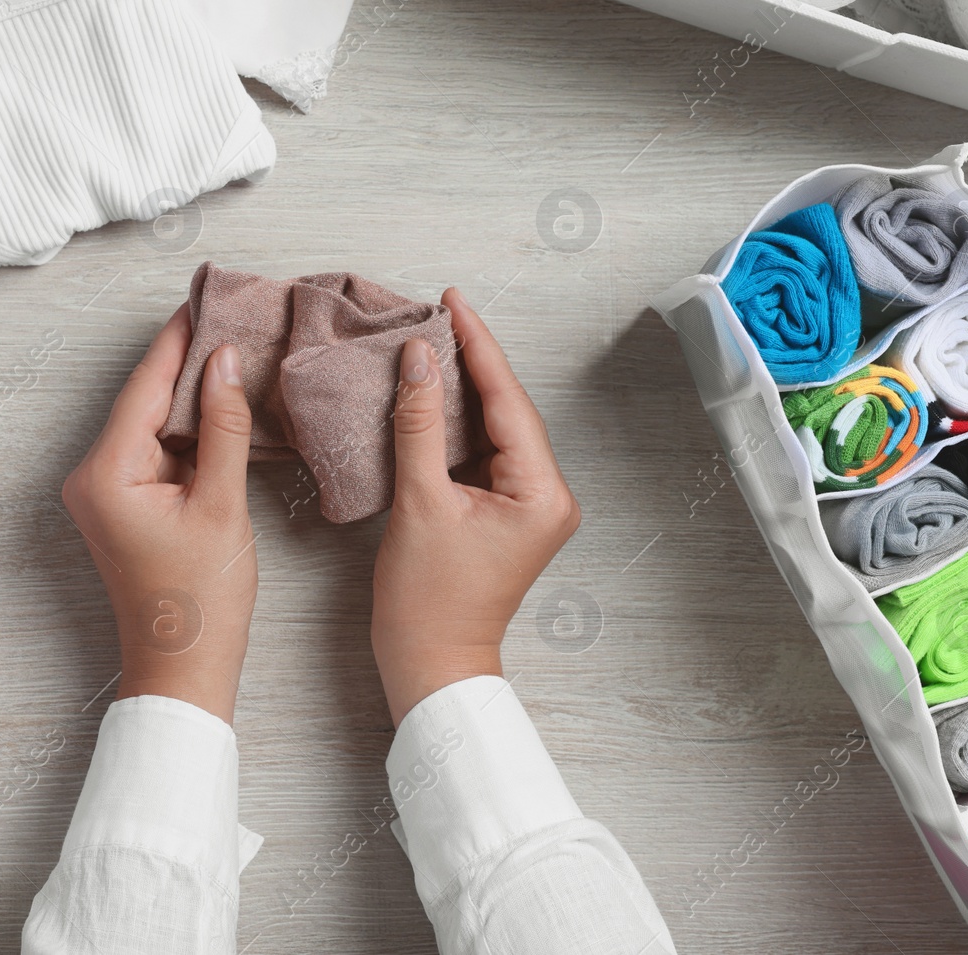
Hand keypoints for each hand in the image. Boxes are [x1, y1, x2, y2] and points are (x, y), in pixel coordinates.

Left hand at [61, 305, 256, 722]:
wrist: (184, 667)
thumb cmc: (200, 600)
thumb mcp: (221, 504)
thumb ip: (223, 427)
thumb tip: (225, 363)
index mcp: (105, 473)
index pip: (144, 387)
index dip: (177, 341)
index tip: (203, 299)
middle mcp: (92, 476)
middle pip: (144, 401)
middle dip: (188, 363)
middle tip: (230, 318)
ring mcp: (105, 491)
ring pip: (152, 424)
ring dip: (191, 396)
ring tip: (235, 353)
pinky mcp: (124, 504)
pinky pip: (157, 451)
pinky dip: (189, 431)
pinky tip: (222, 408)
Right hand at [371, 288, 581, 724]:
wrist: (431, 663)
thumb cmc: (428, 602)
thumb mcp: (420, 503)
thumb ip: (420, 424)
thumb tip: (419, 360)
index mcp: (542, 493)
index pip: (509, 401)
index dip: (480, 347)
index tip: (454, 304)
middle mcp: (548, 496)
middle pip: (508, 410)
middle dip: (473, 362)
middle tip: (440, 314)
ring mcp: (530, 506)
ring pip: (495, 429)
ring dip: (464, 391)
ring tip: (433, 343)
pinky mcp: (507, 513)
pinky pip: (484, 453)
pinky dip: (458, 425)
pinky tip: (433, 395)